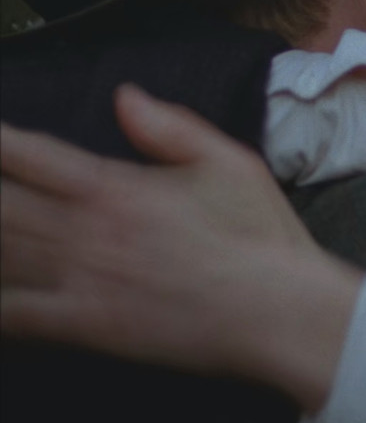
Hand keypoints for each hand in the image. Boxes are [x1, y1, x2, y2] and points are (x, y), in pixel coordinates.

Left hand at [0, 84, 361, 412]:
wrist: (280, 310)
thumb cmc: (261, 236)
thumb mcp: (230, 162)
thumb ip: (171, 126)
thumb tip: (124, 96)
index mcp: (117, 188)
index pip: (31, 155)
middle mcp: (87, 232)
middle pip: (1, 204)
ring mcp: (82, 281)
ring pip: (2, 253)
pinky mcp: (87, 326)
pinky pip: (16, 314)